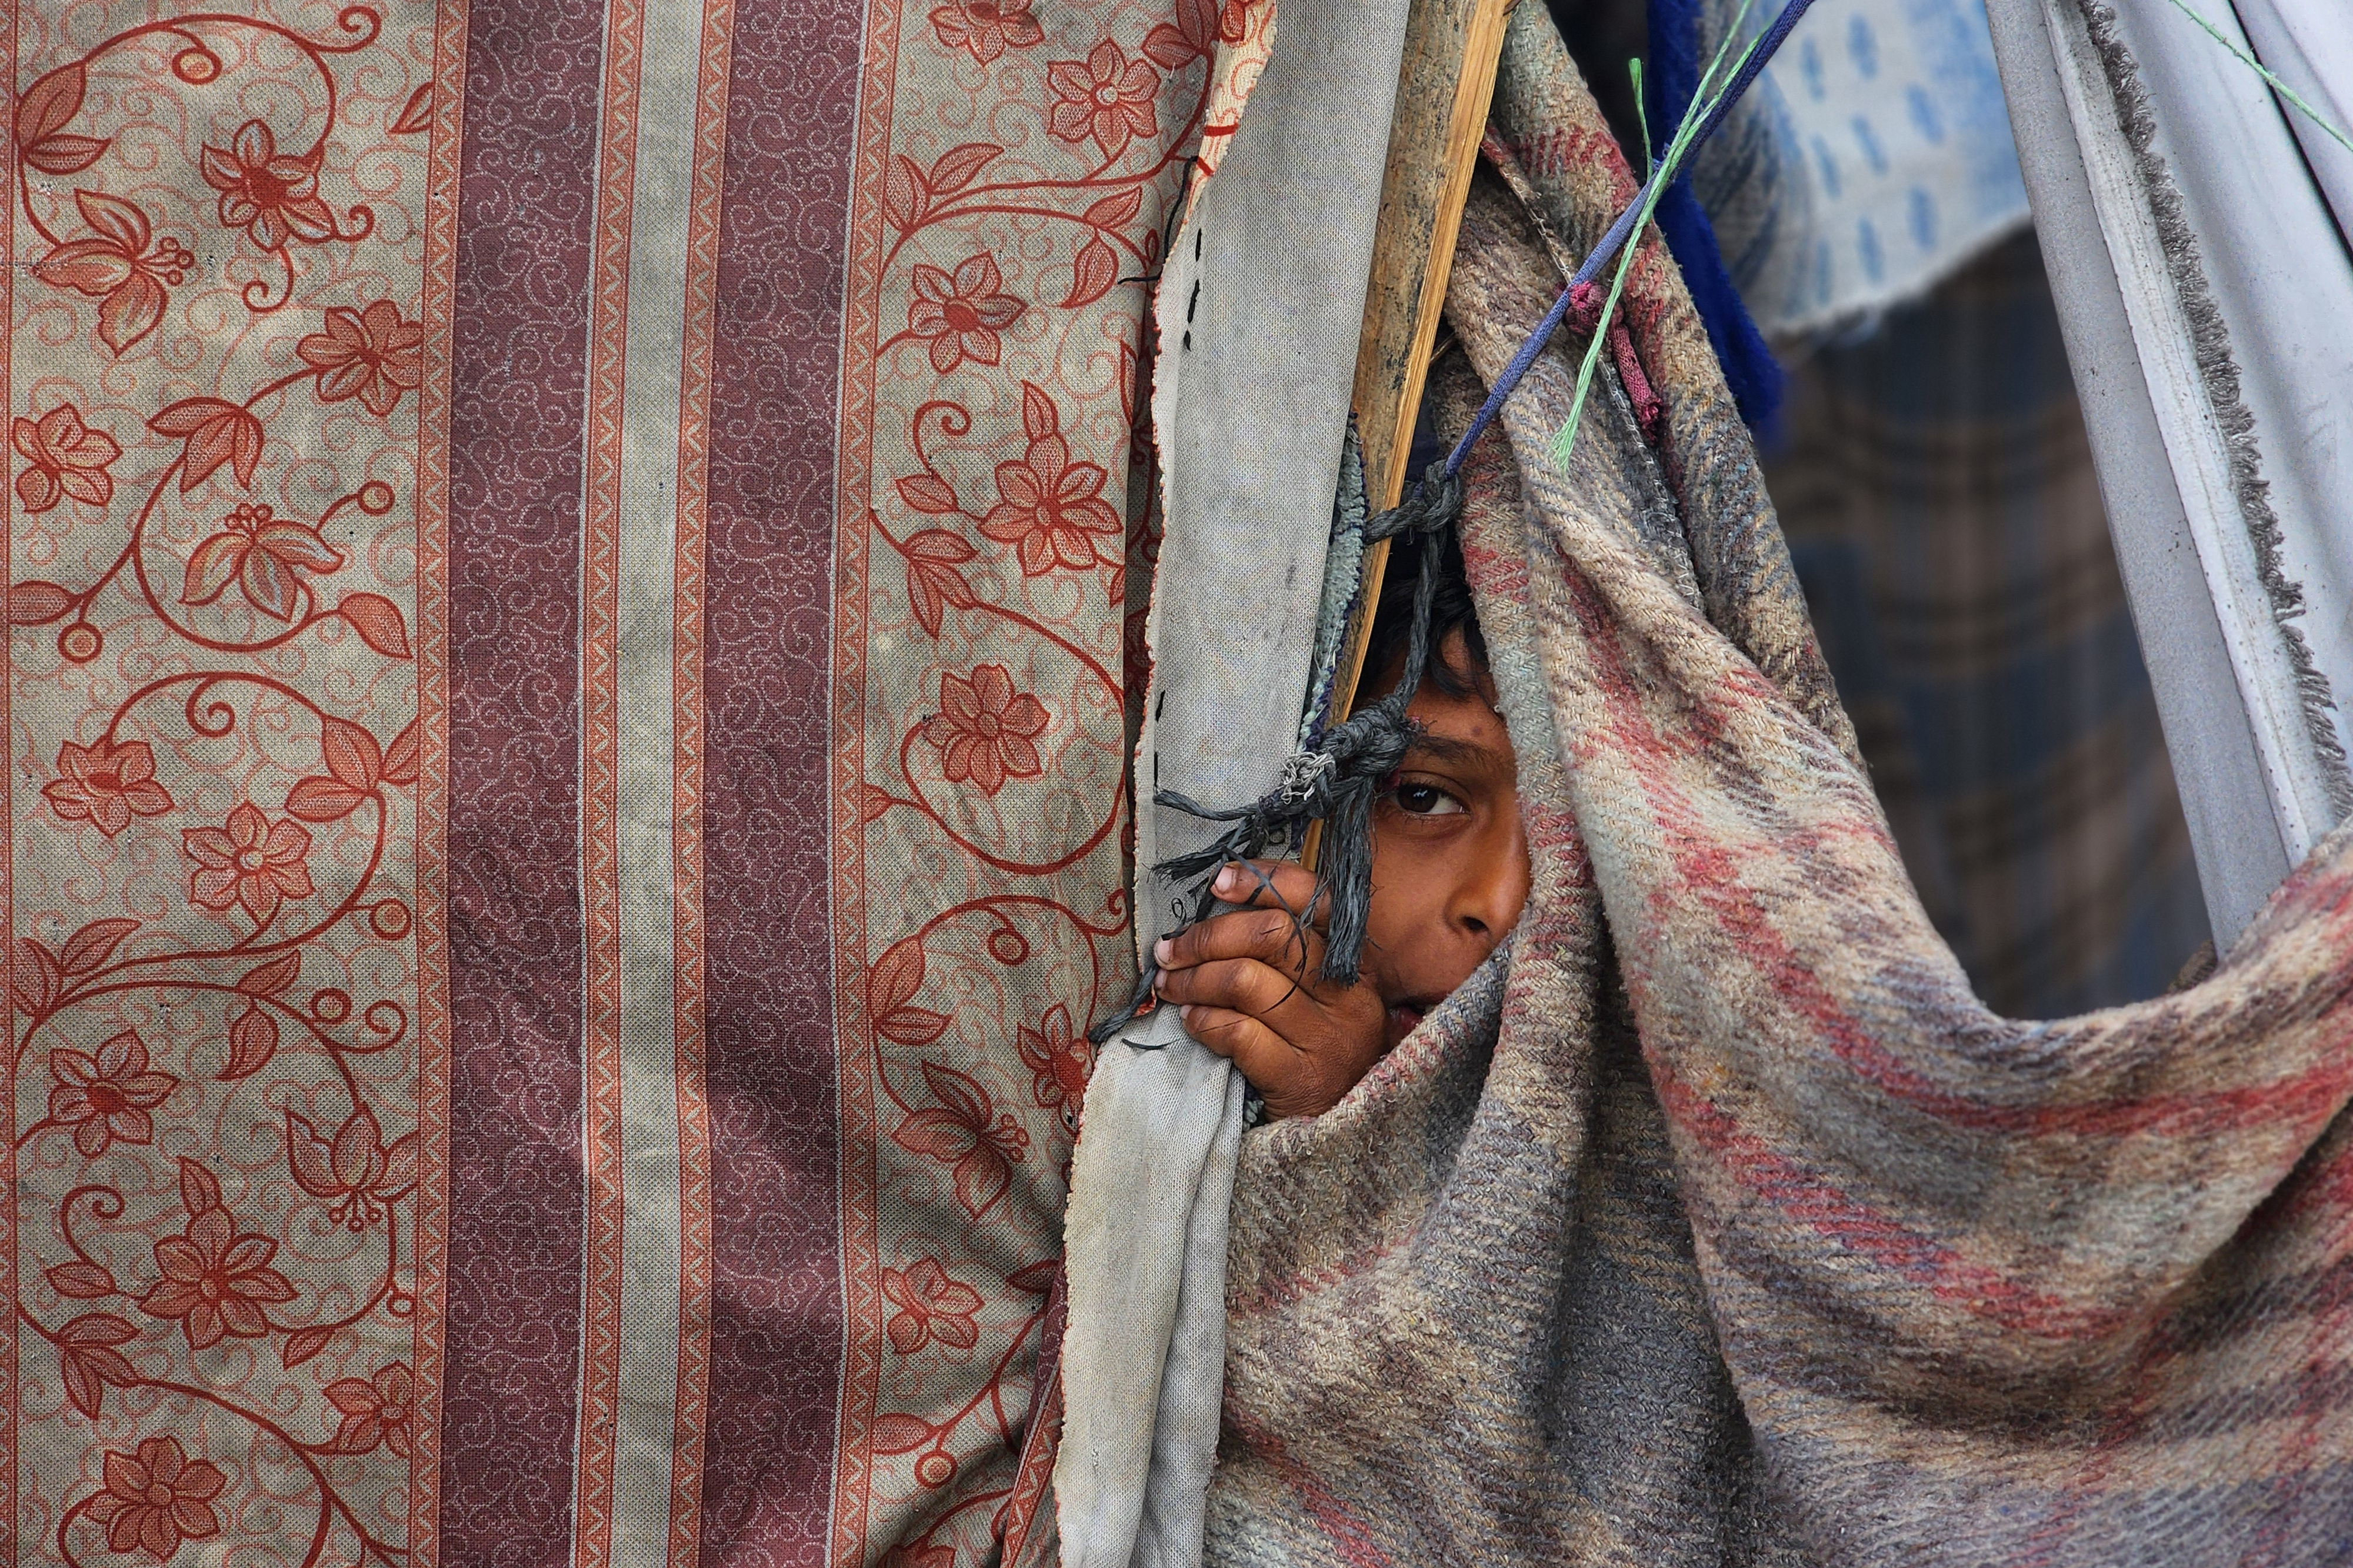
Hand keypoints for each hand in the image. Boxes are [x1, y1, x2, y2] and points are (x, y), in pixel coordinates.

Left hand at [1152, 860, 1390, 1120]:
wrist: (1335, 1127)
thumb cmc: (1315, 1048)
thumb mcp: (1318, 996)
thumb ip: (1286, 954)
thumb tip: (1216, 907)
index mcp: (1353, 962)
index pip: (1316, 902)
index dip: (1264, 882)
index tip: (1218, 882)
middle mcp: (1347, 994)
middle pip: (1274, 936)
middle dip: (1209, 936)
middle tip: (1171, 949)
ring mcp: (1326, 1037)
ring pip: (1246, 982)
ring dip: (1194, 979)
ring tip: (1169, 985)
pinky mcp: (1300, 1076)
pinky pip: (1237, 1033)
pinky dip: (1203, 1020)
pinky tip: (1189, 1020)